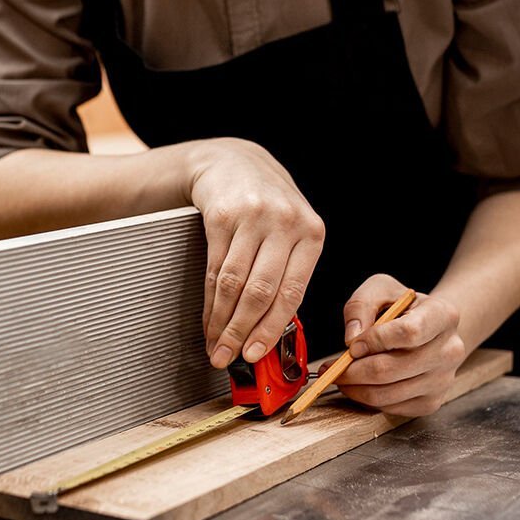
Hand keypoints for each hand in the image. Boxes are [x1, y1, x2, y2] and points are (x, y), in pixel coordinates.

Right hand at [186, 138, 324, 369]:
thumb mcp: (292, 232)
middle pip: (260, 291)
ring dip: (221, 321)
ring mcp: (252, 218)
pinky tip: (208, 317)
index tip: (256, 353)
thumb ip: (289, 274)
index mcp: (311, 233)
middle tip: (228, 356)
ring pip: (234, 284)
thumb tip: (273, 332)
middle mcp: (284, 223)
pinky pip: (214, 269)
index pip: (291, 292)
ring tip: (215, 344)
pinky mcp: (221, 216)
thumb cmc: (268, 206)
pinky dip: (209, 300)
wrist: (234, 163)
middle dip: (241, 332)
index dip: (270, 329)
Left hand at [332, 274, 465, 416]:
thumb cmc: (401, 306)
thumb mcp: (380, 289)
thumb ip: (361, 306)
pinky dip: (367, 399)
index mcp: (443, 315)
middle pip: (392, 369)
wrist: (429, 327)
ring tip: (340, 375)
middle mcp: (450, 350)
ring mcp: (443, 380)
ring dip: (355, 387)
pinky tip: (358, 385)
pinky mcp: (432, 402)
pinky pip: (391, 408)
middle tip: (331, 367)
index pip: (409, 333)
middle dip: (353, 370)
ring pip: (388, 394)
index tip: (351, 344)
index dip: (375, 340)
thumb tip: (351, 339)